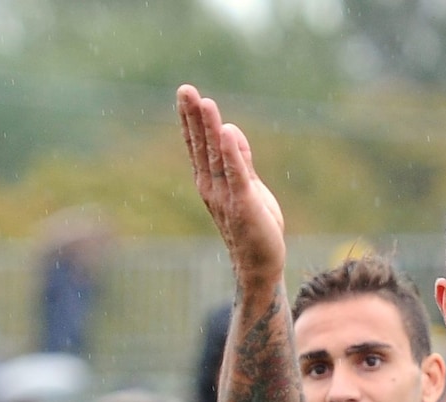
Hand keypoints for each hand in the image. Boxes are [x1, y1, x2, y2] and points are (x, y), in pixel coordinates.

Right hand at [177, 86, 286, 289]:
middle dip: (194, 118)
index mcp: (211, 182)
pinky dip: (232, 154)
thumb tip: (229, 129)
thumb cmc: (254, 228)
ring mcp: (225, 197)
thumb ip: (240, 160)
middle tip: (185, 90)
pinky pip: (237, 176)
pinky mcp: (244, 205)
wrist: (260, 267)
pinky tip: (227, 132)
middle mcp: (212, 188)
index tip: (187, 94)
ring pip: (216, 156)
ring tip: (204, 103)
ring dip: (210, 129)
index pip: (199, 146)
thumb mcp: (248, 187)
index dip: (192, 120)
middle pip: (202, 146)